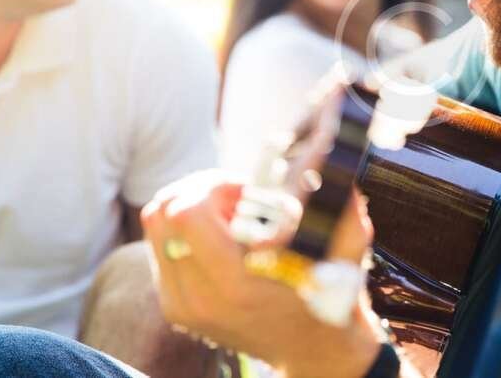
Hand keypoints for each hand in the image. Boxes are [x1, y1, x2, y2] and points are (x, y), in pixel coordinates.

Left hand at [140, 169, 382, 377]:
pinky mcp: (174, 306)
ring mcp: (181, 305)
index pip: (185, 213)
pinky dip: (187, 231)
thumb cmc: (331, 293)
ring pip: (156, 225)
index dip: (213, 186)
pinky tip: (222, 238)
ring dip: (191, 208)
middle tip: (235, 198)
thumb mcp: (344, 248)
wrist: (312, 348)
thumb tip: (329, 153)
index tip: (244, 191)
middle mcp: (198, 298)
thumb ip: (337, 203)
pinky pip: (161, 246)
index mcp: (235, 284)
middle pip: (161, 211)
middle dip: (198, 190)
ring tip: (230, 218)